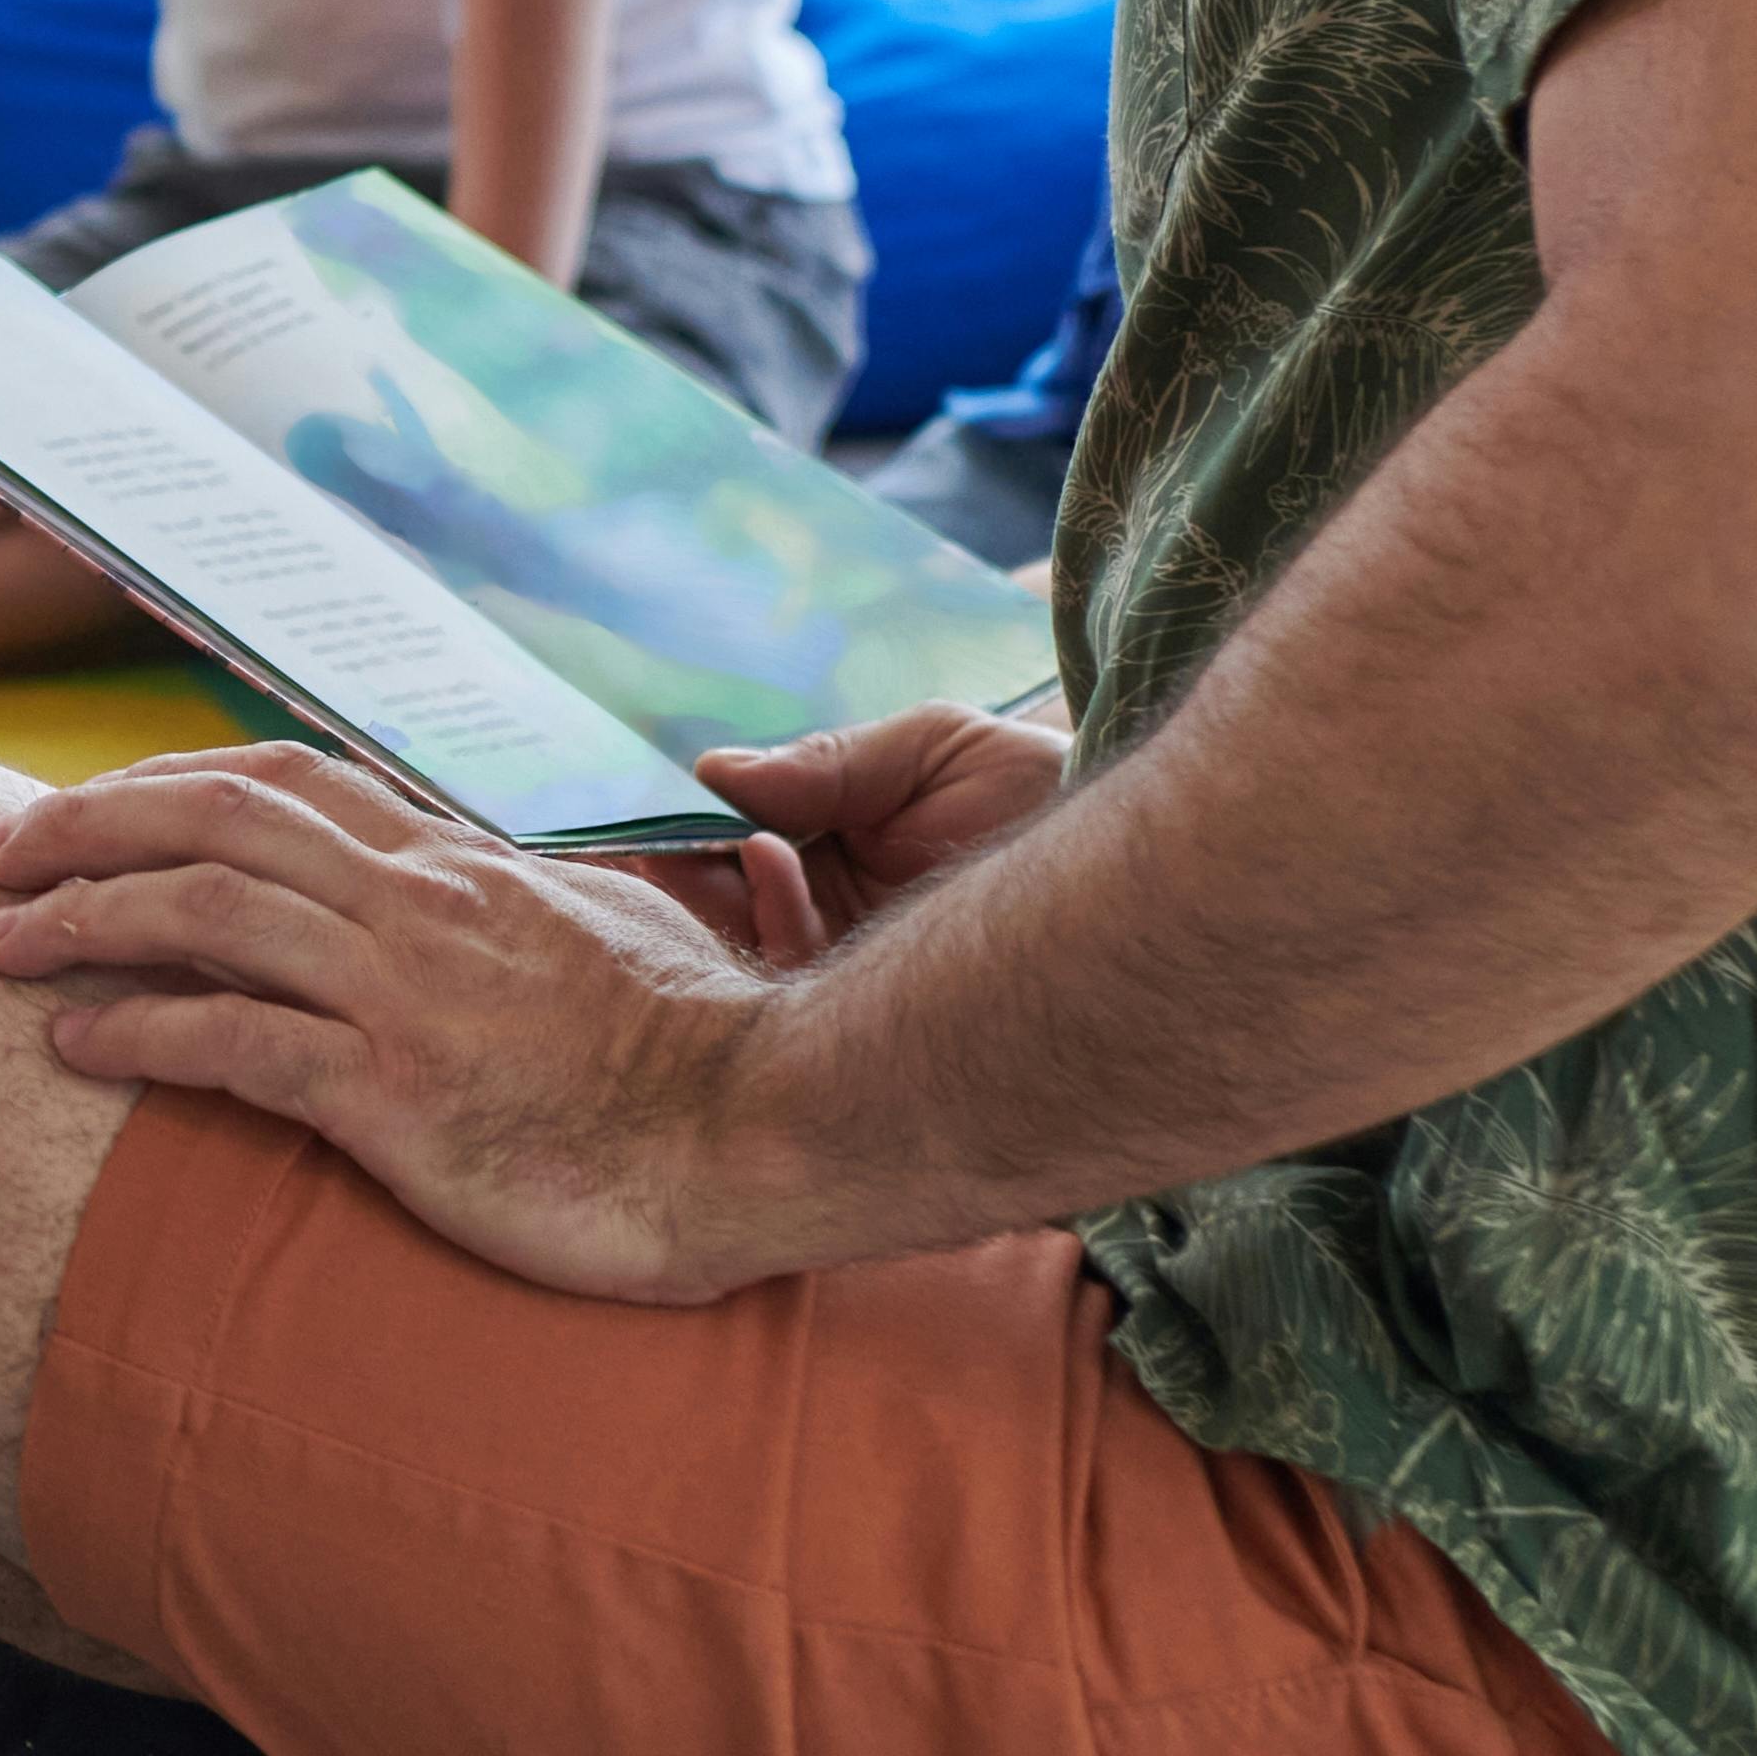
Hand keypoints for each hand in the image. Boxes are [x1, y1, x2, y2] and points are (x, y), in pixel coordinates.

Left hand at [0, 744, 808, 1303]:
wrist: (771, 1131)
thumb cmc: (702, 1052)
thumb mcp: (609, 933)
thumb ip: (525, 900)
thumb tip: (488, 889)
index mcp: (460, 862)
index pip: (280, 781)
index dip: (163, 785)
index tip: (85, 811)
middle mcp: (421, 905)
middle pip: (212, 820)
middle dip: (81, 826)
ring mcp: (407, 996)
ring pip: (204, 916)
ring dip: (80, 922)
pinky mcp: (401, 1095)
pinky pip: (236, 1045)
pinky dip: (139, 1035)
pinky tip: (72, 1050)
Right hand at [643, 702, 1071, 972]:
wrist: (1129, 850)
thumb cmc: (1032, 782)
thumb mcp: (922, 749)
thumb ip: (821, 765)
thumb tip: (711, 770)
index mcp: (828, 845)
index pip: (727, 842)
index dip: (673, 828)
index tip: (627, 809)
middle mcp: (826, 908)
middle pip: (716, 901)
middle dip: (674, 868)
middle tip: (647, 835)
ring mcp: (844, 963)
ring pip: (739, 943)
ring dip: (716, 889)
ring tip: (742, 837)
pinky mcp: (870, 1006)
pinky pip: (787, 975)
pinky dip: (766, 917)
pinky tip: (773, 861)